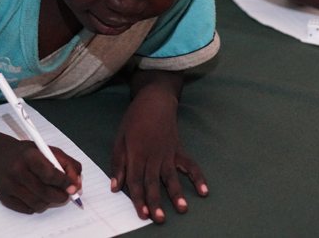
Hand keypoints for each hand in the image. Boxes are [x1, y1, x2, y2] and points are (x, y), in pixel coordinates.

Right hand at [0, 137, 82, 213]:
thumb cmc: (27, 153)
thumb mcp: (48, 150)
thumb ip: (67, 164)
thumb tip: (77, 184)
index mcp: (29, 155)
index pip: (50, 174)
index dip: (65, 183)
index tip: (73, 187)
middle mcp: (17, 170)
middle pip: (44, 192)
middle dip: (60, 196)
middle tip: (66, 195)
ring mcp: (8, 185)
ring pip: (37, 204)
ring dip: (49, 202)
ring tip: (51, 195)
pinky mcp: (3, 197)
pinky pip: (27, 209)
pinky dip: (36, 206)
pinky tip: (36, 196)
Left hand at [110, 88, 206, 223]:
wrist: (155, 100)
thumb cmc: (134, 119)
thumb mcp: (119, 138)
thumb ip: (117, 163)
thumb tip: (115, 187)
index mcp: (136, 153)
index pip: (136, 180)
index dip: (138, 198)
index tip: (142, 214)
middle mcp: (153, 156)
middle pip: (153, 182)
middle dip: (156, 201)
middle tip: (160, 218)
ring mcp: (168, 153)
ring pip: (172, 177)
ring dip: (177, 193)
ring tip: (182, 209)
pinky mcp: (178, 150)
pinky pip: (190, 165)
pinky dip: (198, 177)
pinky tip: (204, 190)